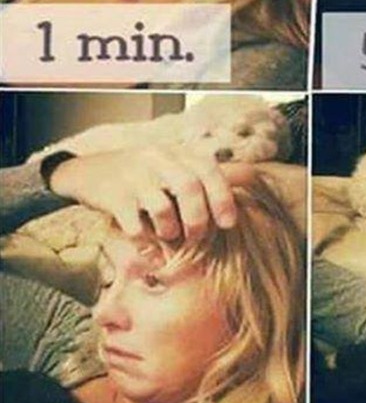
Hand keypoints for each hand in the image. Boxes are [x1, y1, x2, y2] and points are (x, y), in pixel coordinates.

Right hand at [48, 145, 255, 243]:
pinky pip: (135, 225)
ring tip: (169, 236)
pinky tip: (149, 250)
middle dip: (198, 218)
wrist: (89, 171)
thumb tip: (239, 199)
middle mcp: (157, 158)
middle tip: (197, 237)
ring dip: (171, 230)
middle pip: (189, 187)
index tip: (228, 223)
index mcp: (176, 153)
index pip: (208, 169)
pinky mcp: (113, 196)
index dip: (222, 197)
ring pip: (162, 207)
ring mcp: (134, 176)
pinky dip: (146, 244)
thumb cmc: (141, 177)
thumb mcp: (170, 168)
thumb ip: (199, 180)